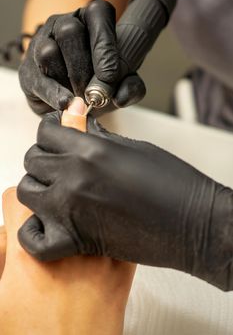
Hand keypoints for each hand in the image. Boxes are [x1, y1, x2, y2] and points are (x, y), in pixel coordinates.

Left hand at [17, 112, 232, 289]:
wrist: (192, 223)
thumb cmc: (172, 183)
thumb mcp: (133, 148)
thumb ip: (97, 137)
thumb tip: (77, 124)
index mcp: (90, 149)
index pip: (45, 131)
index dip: (51, 132)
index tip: (58, 136)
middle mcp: (74, 176)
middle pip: (33, 160)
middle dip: (45, 158)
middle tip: (61, 164)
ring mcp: (70, 210)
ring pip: (26, 193)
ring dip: (38, 190)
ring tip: (57, 192)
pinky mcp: (76, 241)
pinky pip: (33, 241)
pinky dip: (35, 234)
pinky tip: (50, 225)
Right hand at [19, 0, 144, 115]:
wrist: (70, 102)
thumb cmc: (97, 85)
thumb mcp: (120, 84)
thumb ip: (131, 88)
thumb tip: (123, 97)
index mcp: (89, 21)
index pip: (98, 14)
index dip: (105, 44)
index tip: (111, 76)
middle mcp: (62, 25)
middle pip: (70, 31)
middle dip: (85, 67)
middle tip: (95, 91)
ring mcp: (41, 45)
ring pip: (50, 52)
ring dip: (69, 79)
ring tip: (81, 99)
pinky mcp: (28, 71)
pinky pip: (39, 78)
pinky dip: (55, 93)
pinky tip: (66, 103)